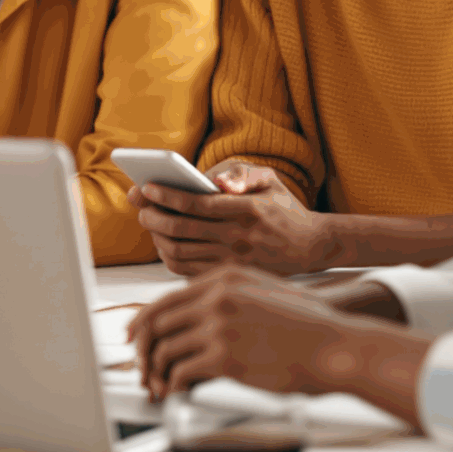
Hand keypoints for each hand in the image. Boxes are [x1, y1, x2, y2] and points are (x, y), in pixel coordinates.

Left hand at [127, 264, 336, 400]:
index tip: (135, 338)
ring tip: (160, 386)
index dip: (144, 321)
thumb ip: (229, 296)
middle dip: (144, 351)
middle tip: (141, 369)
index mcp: (224, 277)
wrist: (334, 345)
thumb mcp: (265, 291)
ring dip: (156, 371)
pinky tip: (178, 392)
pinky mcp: (225, 356)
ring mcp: (219, 324)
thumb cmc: (308, 325)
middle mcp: (217, 296)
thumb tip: (196, 318)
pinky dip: (173, 385)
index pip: (166, 299)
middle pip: (158, 322)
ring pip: (165, 348)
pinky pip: (181, 371)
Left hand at [129, 160, 332, 276]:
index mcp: (247, 209)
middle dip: (152, 216)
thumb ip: (238, 173)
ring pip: (180, 252)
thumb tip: (211, 181)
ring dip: (157, 237)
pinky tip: (165, 243)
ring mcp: (234, 262)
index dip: (165, 195)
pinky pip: (188, 271)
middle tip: (140, 206)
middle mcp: (239, 237)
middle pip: (181, 229)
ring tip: (150, 223)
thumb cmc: (284, 208)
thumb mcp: (269, 178)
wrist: (312, 246)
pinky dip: (169, 257)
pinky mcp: (230, 278)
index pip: (195, 202)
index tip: (145, 187)